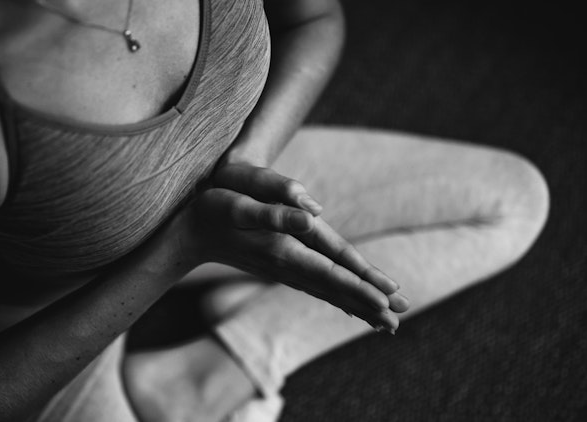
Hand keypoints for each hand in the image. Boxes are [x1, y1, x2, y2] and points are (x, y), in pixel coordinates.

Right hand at [181, 164, 408, 331]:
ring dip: (355, 306)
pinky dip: (336, 299)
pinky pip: (315, 289)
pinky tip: (348, 306)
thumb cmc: (212, 210)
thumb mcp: (238, 204)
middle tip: (398, 321)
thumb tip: (312, 218)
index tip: (386, 301)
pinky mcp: (280, 269)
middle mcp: (285, 266)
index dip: (359, 285)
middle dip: (367, 304)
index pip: (330, 272)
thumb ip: (274, 213)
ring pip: (326, 292)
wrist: (188, 233)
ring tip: (384, 323)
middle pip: (333, 288)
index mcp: (282, 250)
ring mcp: (282, 270)